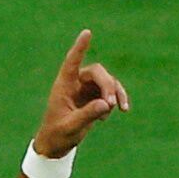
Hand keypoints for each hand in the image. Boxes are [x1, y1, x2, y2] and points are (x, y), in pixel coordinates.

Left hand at [32, 30, 130, 158]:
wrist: (57, 144)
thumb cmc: (58, 134)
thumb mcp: (71, 127)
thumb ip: (87, 115)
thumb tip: (106, 104)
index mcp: (64, 85)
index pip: (72, 62)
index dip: (80, 47)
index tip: (87, 32)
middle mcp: (76, 83)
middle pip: (97, 73)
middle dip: (108, 86)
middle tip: (111, 104)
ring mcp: (86, 89)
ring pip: (107, 81)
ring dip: (116, 93)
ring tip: (121, 108)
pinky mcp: (95, 97)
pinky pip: (111, 92)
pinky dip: (117, 99)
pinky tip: (119, 111)